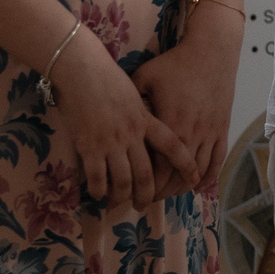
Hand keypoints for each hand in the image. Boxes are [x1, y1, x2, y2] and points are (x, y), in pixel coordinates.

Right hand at [51, 30, 198, 209]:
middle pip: (147, 173)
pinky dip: (99, 190)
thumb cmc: (107, 76)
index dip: (185, 165)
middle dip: (148, 194)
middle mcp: (133, 134)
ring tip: (118, 203)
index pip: (172, 146)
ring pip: (123, 180)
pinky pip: (98, 177)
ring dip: (122, 196)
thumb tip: (144, 126)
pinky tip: (98, 194)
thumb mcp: (134, 91)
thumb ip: (141, 112)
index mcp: (146, 119)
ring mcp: (111, 142)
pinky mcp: (89, 147)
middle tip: (144, 204)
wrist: (82, 69)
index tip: (192, 180)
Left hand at [131, 4, 242, 196]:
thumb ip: (128, 99)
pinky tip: (196, 186)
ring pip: (194, 173)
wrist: (211, 51)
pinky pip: (216, 160)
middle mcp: (190, 134)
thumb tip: (106, 112)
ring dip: (178, 189)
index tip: (125, 194)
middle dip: (155, 193)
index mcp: (168, 125)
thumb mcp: (145, 77)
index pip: (153, 168)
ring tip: (162, 196)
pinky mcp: (221, 129)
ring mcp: (209, 133)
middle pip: (172, 176)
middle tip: (140, 201)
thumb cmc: (175, 64)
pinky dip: (207, 177)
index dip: (139, 185)